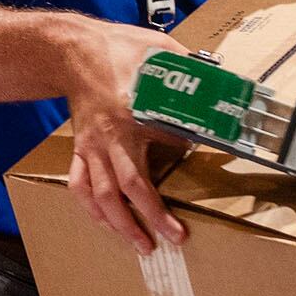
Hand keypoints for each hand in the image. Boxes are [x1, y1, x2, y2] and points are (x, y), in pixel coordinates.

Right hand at [60, 18, 186, 255]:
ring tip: (142, 245)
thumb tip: (222, 84)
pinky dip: (91, 209)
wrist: (73, 51)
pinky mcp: (81, 149)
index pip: (164, 144)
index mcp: (133, 113)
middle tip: (174, 238)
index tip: (200, 182)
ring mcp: (92, 146)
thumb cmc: (120, 49)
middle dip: (151, 217)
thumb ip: (190, 71)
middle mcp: (111, 137)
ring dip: (120, 224)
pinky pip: (80, 185)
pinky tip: (105, 224)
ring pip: (102, 195)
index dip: (179, 168)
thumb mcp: (160, 52)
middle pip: (128, 187)